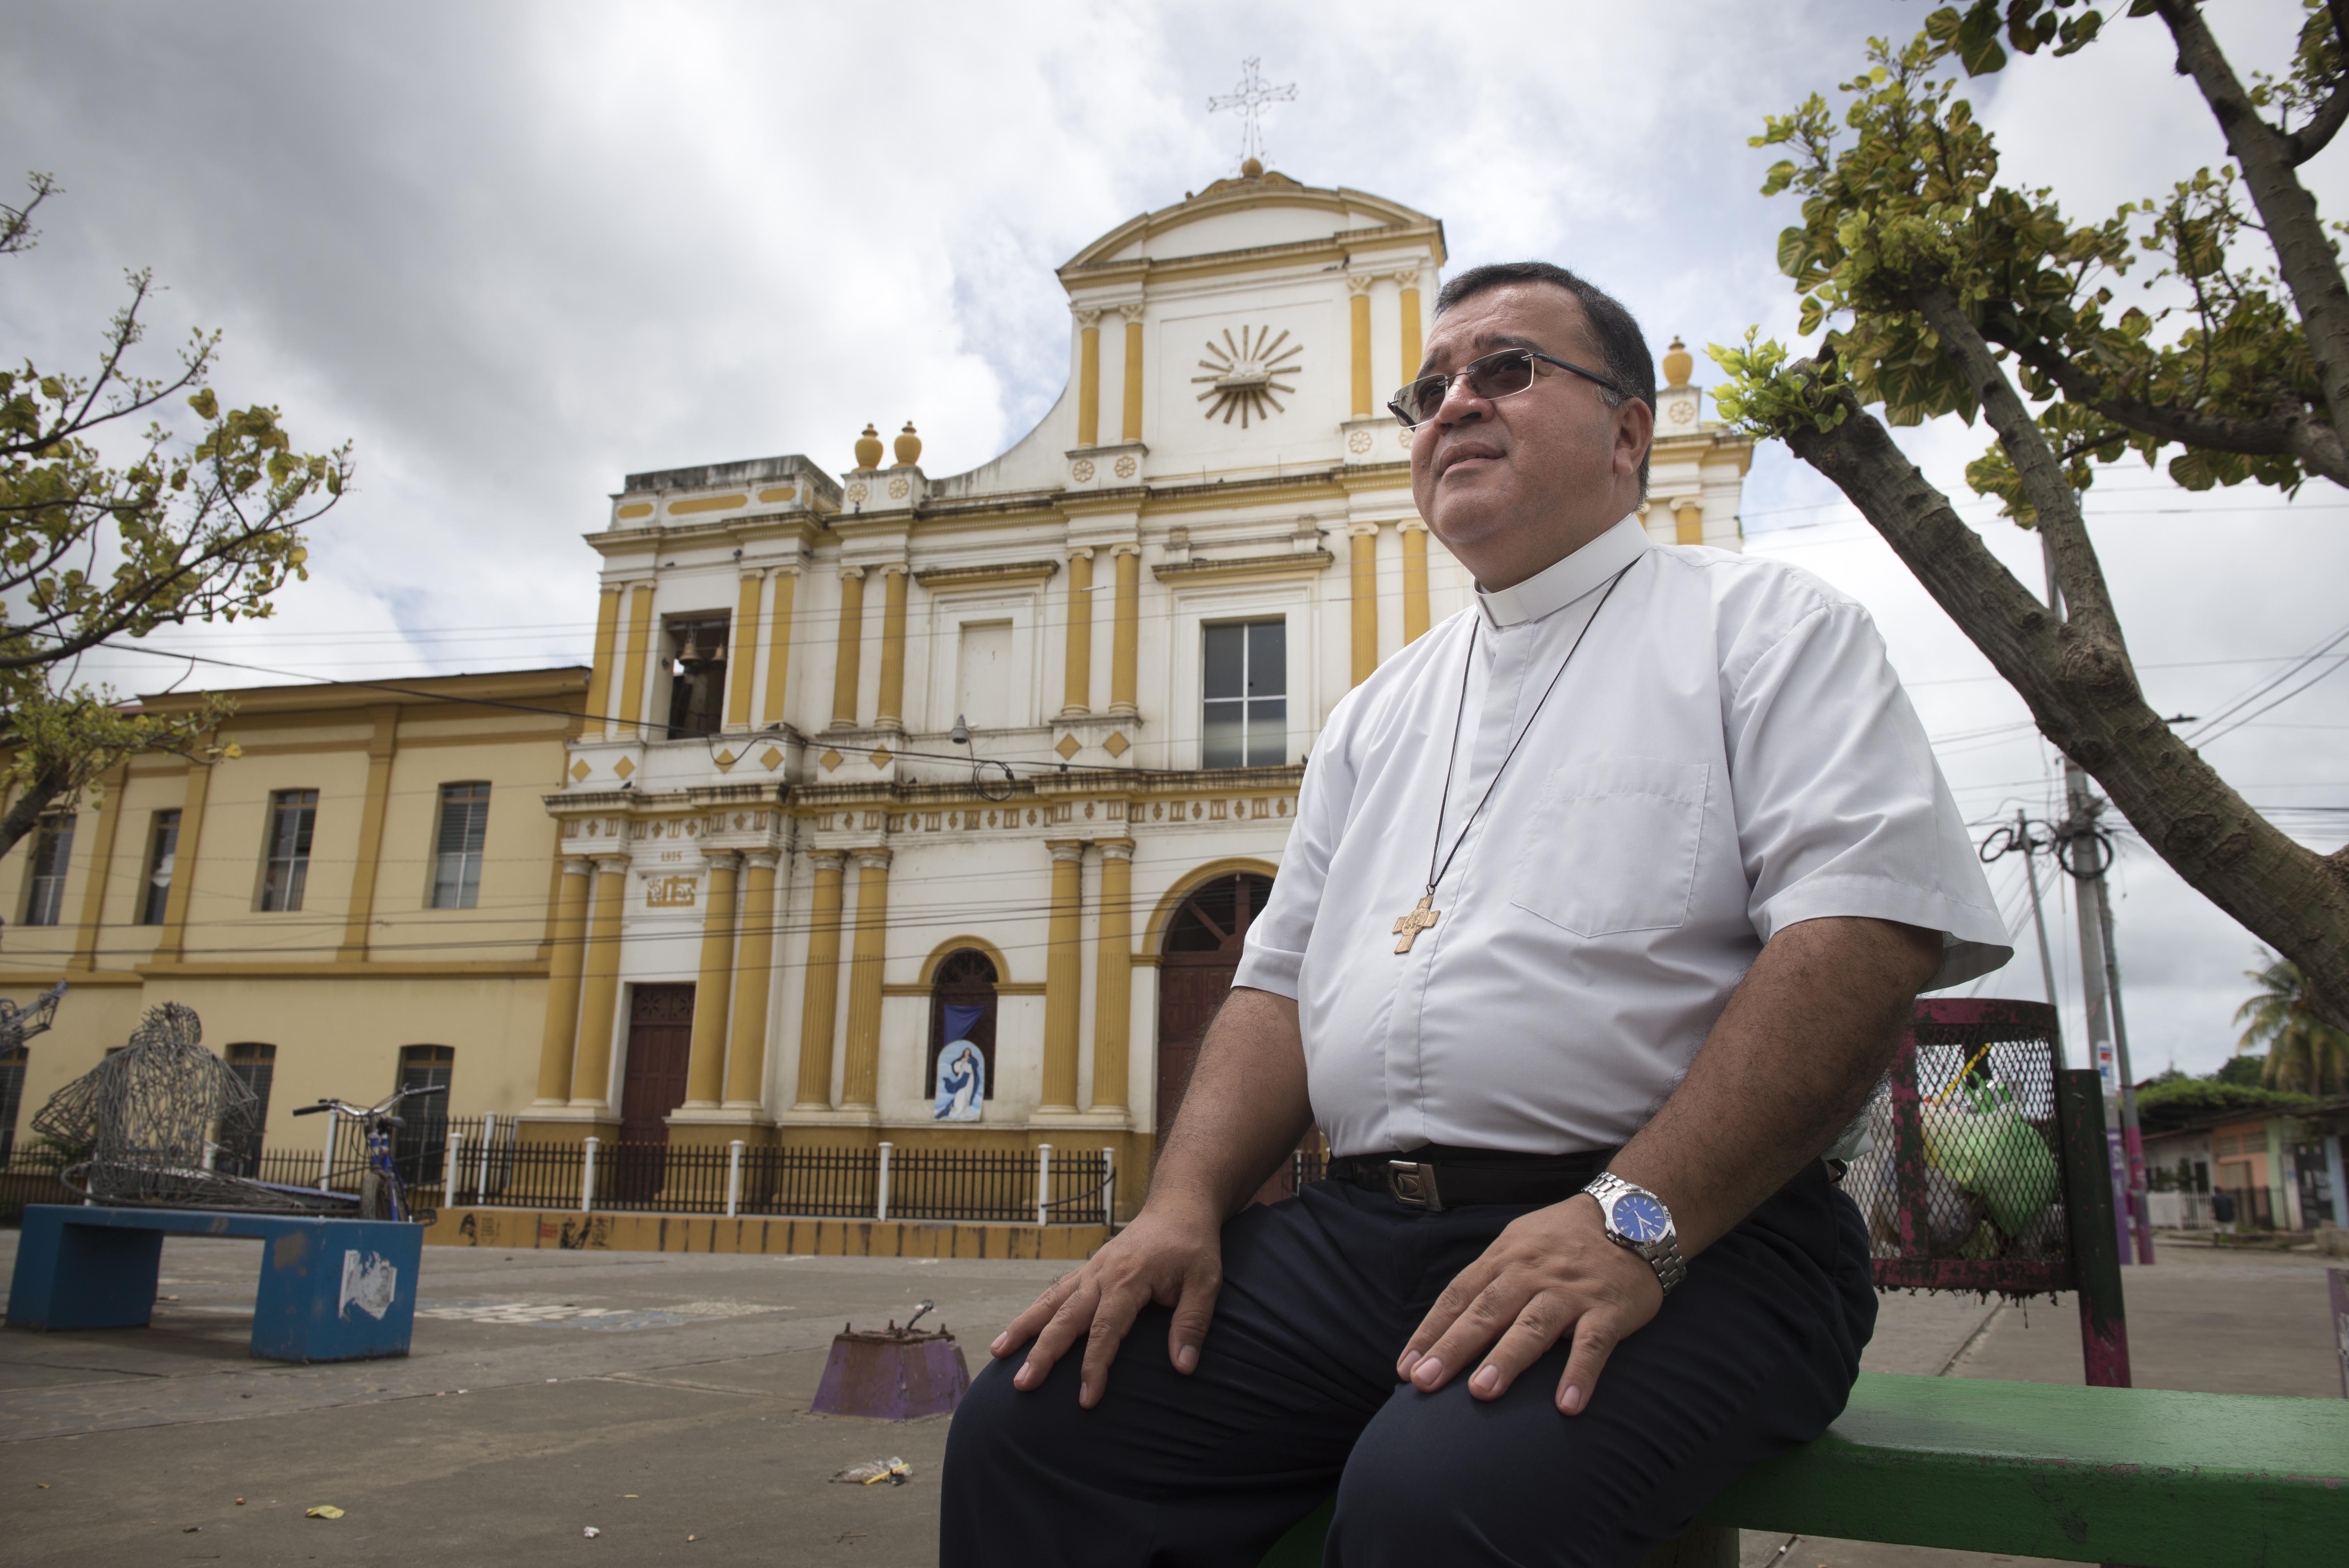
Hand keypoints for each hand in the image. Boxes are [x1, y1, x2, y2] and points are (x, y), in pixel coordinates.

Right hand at [989, 1194, 1223, 1408]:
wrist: (1178, 1206)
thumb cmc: (1194, 1246)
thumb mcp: (1206, 1283)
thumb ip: (1192, 1324)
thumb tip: (1183, 1367)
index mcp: (1129, 1279)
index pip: (1106, 1330)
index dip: (1095, 1366)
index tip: (1086, 1400)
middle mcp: (1102, 1275)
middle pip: (1066, 1318)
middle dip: (1042, 1353)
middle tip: (1021, 1385)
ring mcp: (1091, 1270)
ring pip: (1051, 1301)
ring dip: (1024, 1327)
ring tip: (997, 1352)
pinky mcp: (1089, 1269)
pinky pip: (1055, 1291)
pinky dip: (1034, 1310)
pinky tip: (1018, 1329)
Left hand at [1394, 1193, 1662, 1414]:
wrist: (1632, 1214)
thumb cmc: (1563, 1241)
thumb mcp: (1518, 1246)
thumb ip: (1488, 1282)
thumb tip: (1447, 1326)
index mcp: (1504, 1259)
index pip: (1458, 1297)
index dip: (1431, 1332)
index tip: (1406, 1368)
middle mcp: (1531, 1273)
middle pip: (1486, 1312)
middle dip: (1453, 1348)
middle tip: (1425, 1382)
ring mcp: (1571, 1291)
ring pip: (1533, 1326)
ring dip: (1506, 1360)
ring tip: (1481, 1394)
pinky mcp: (1609, 1309)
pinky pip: (1593, 1344)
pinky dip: (1580, 1374)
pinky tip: (1567, 1405)